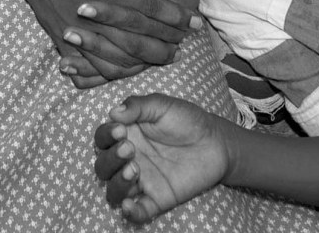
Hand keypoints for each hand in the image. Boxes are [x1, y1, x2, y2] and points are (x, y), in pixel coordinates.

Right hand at [15, 0, 195, 86]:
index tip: (195, 21)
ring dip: (146, 60)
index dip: (176, 15)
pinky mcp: (65, 43)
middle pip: (138, 36)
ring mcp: (79, 33)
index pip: (150, 6)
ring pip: (119, 56)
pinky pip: (92, 66)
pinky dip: (114, 72)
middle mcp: (95, 15)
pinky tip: (131, 71)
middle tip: (185, 46)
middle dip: (166, 42)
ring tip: (166, 59)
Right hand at [94, 93, 230, 223]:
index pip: (102, 139)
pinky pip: (138, 211)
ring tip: (134, 169)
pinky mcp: (158, 198)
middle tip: (130, 148)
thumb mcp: (161, 105)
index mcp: (127, 135)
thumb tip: (113, 112)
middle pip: (103, 167)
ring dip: (117, 183)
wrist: (216, 142)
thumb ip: (137, 106)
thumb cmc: (187, 120)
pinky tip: (129, 206)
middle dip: (110, 159)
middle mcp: (130, 159)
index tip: (119, 130)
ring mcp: (143, 180)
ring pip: (114, 191)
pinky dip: (130, 213)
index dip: (105, 136)